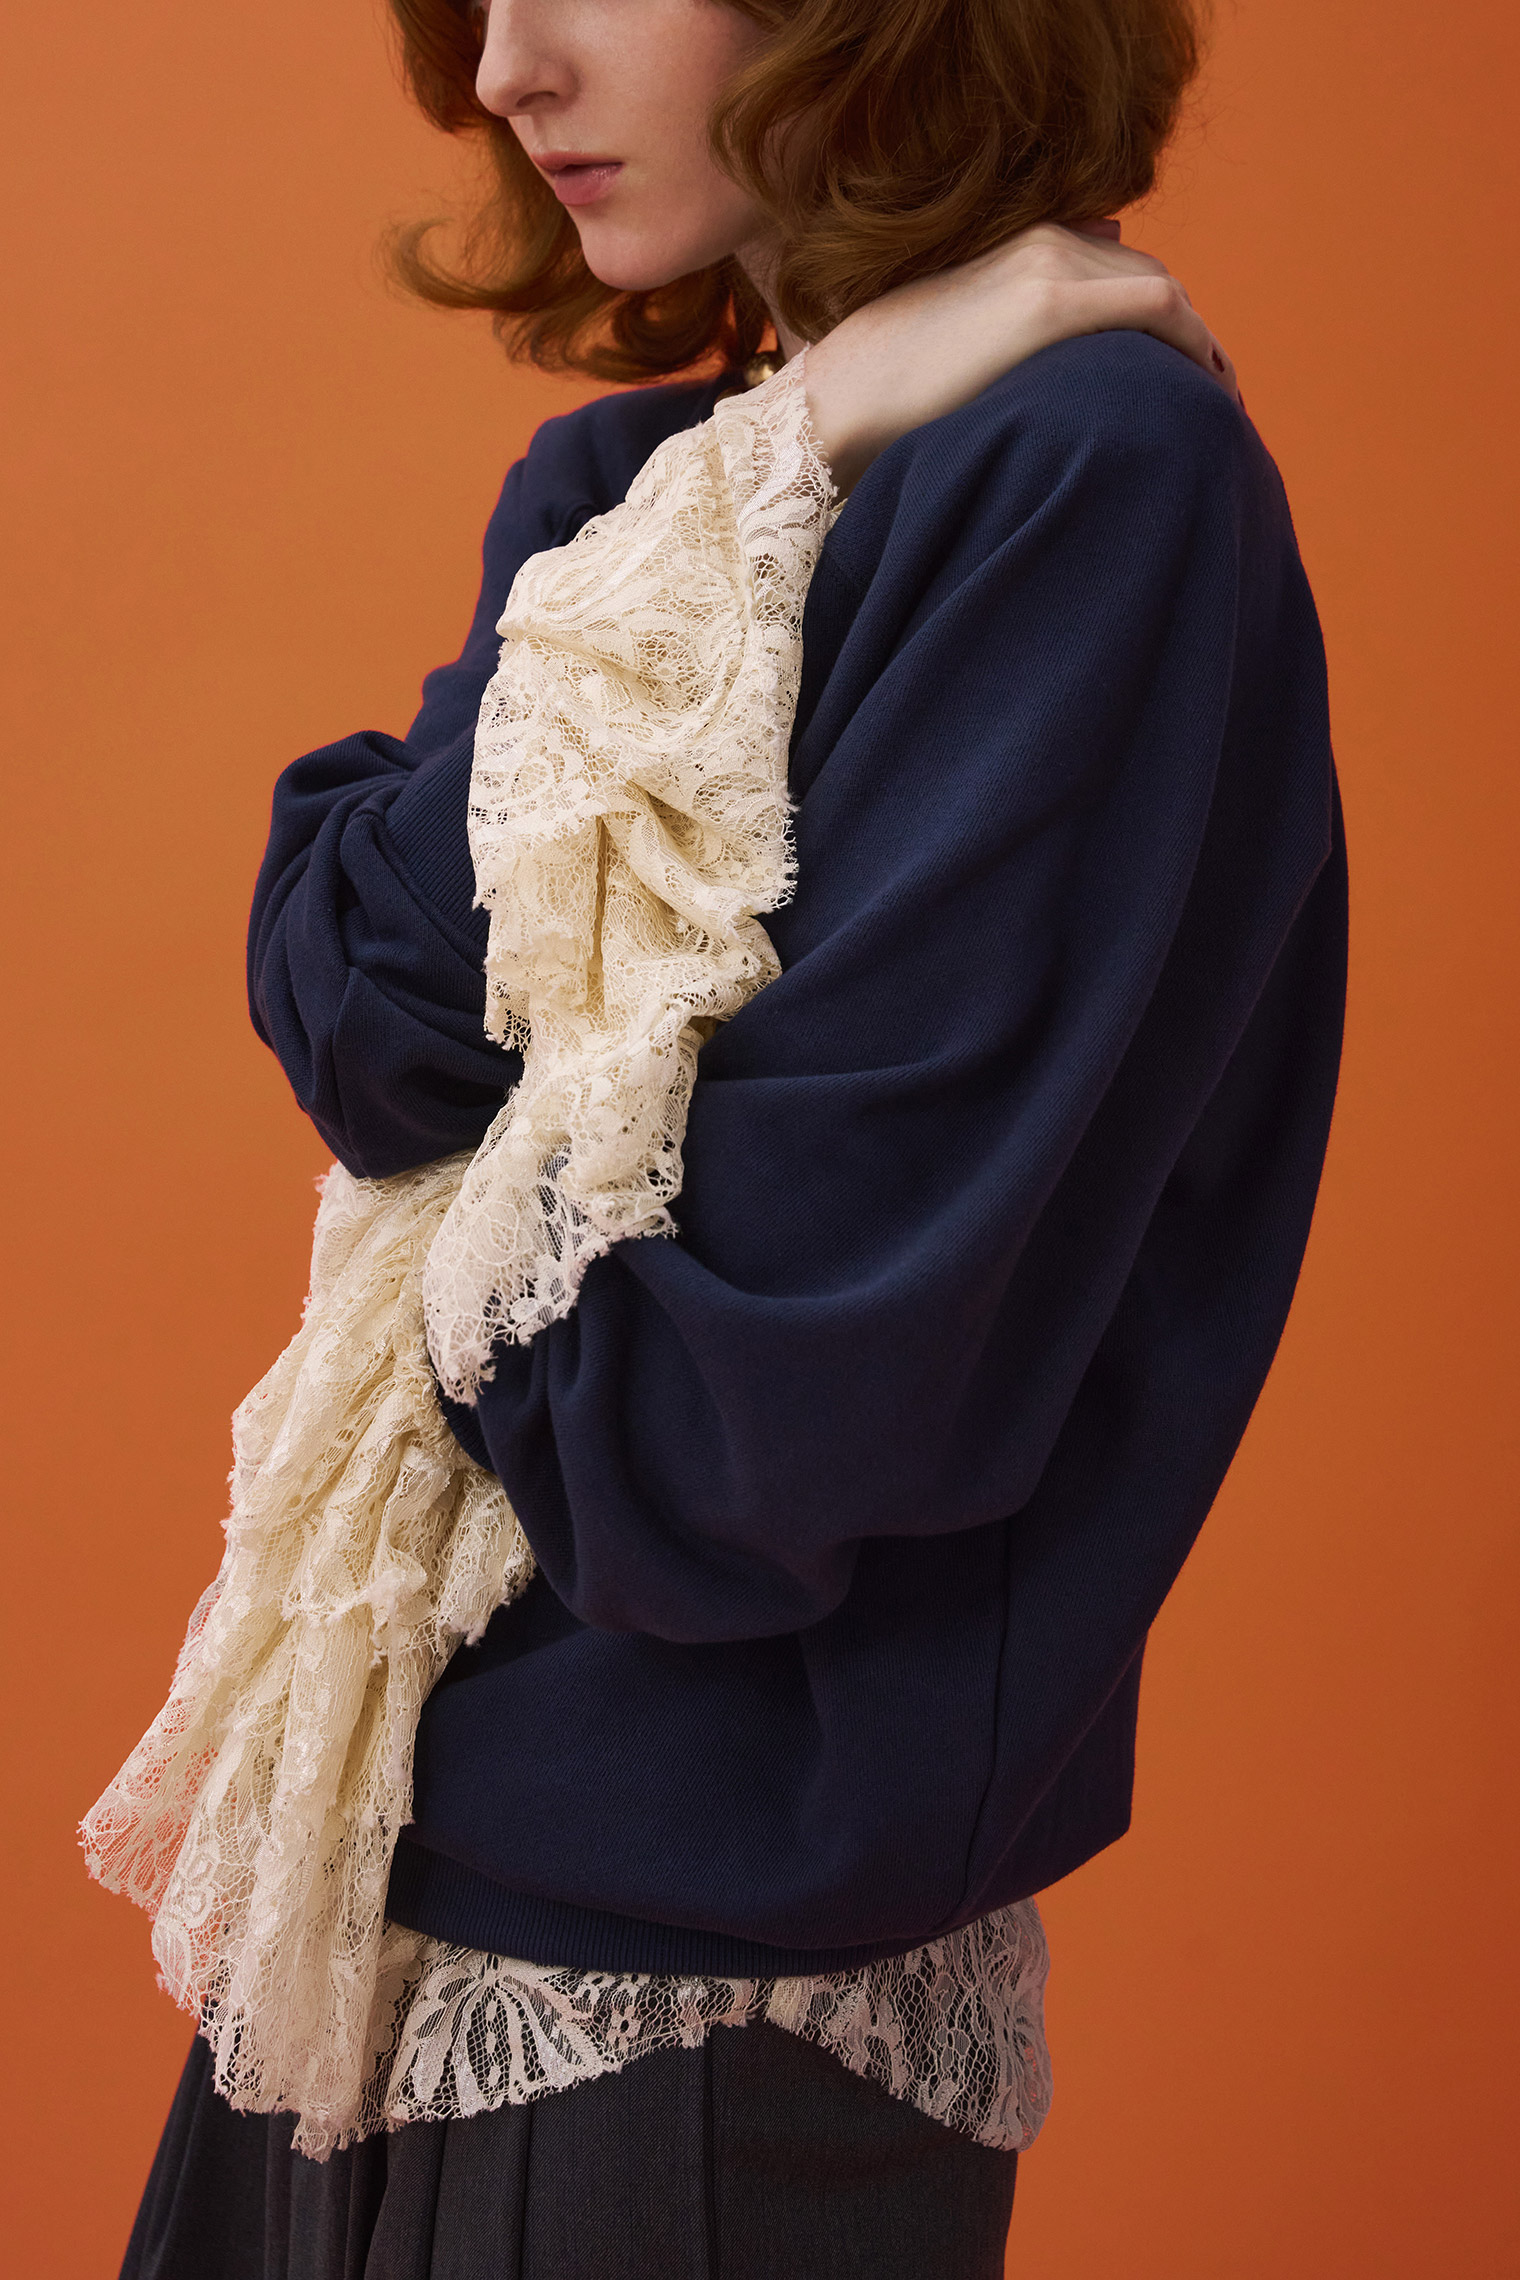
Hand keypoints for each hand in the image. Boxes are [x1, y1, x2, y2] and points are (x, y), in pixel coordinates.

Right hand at [803, 222, 1237, 496]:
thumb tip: (1055, 372)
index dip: (1156, 323)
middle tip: (1206, 396)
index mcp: (1019, 249)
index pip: (1115, 270)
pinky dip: (1193, 344)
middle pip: (1146, 279)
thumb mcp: (958, 354)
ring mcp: (1050, 264)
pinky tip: (1206, 391)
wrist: (839, 403)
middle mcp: (1043, 242)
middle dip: (1183, 335)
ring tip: (1213, 402)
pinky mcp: (1051, 301)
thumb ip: (1013, 341)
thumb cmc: (883, 398)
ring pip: (1159, 290)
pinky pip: (1157, 308)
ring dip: (1195, 344)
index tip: (1172, 377)